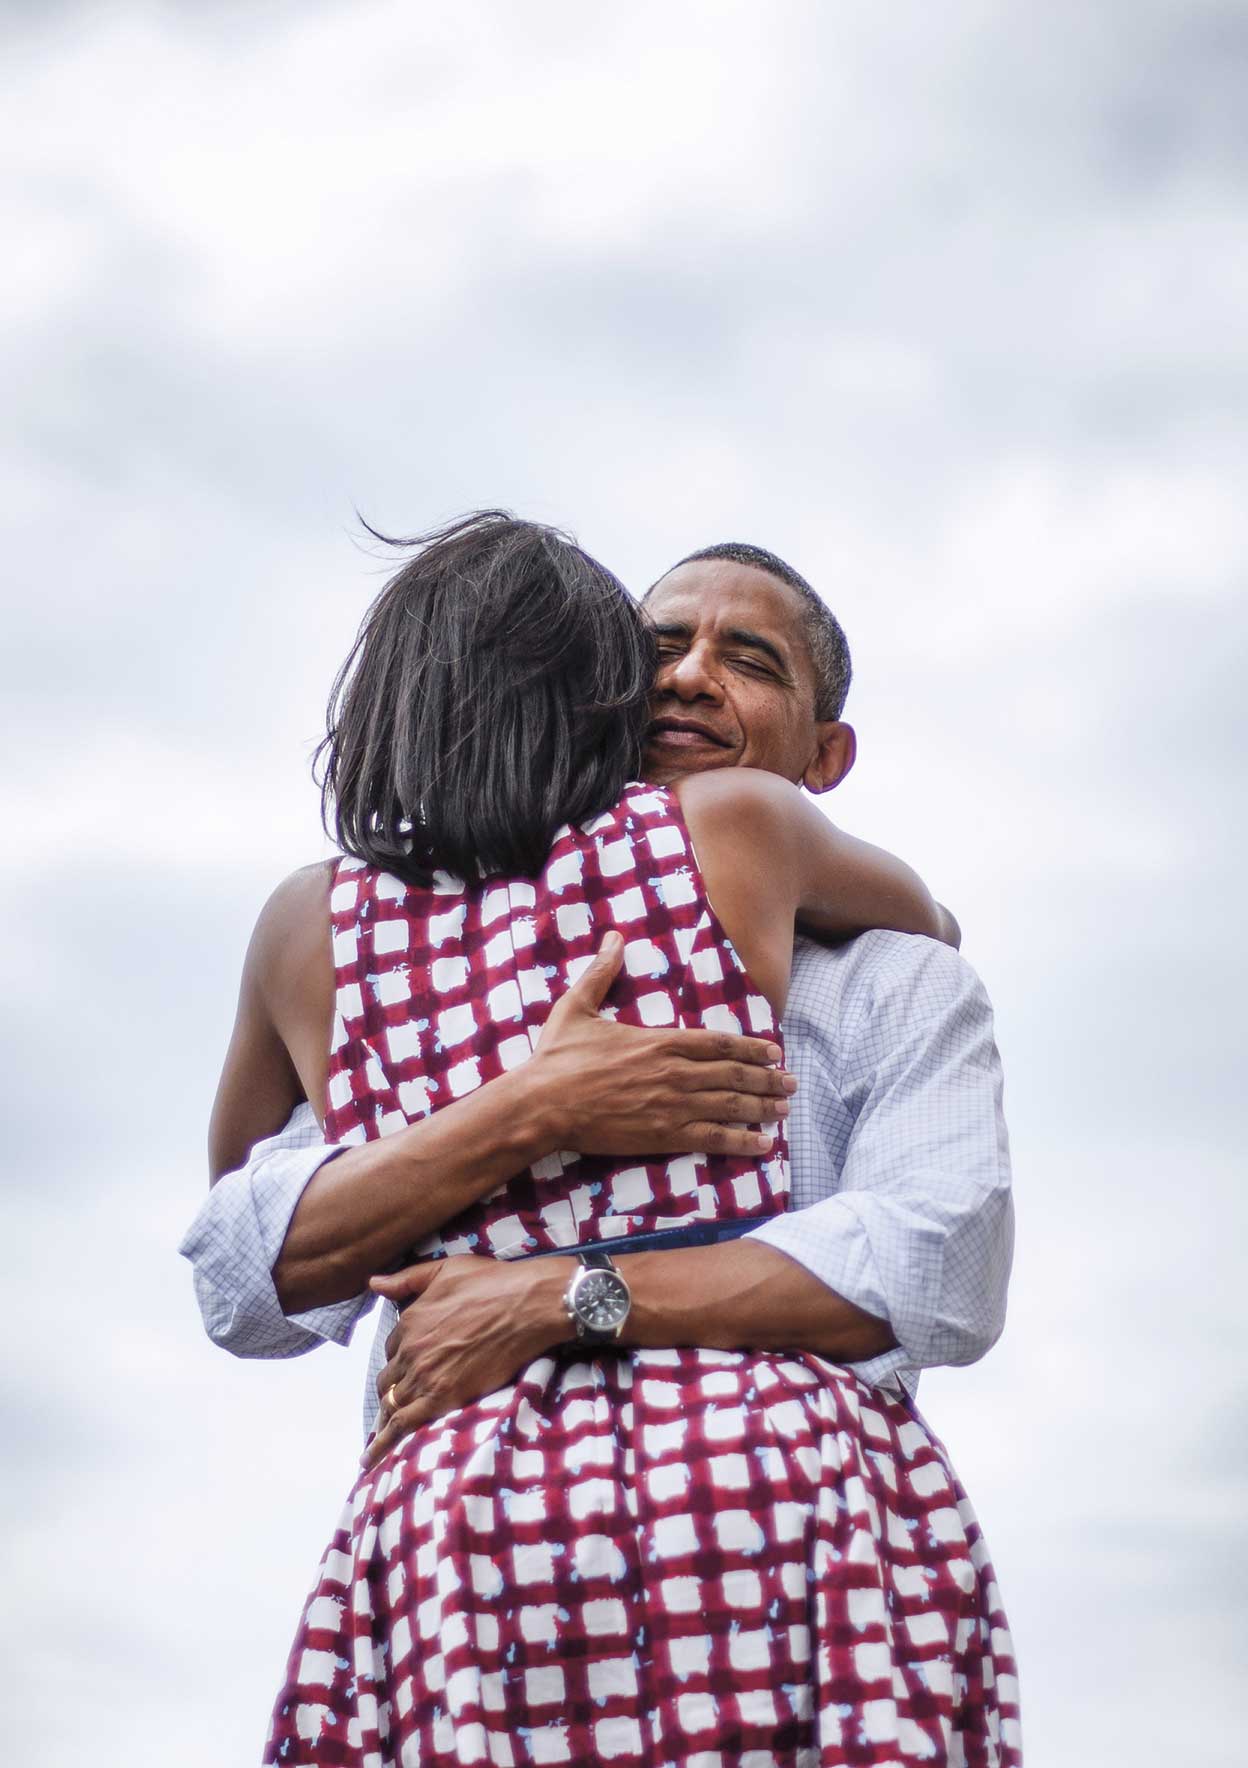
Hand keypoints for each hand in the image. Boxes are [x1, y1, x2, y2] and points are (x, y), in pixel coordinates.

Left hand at [362, 1254, 571, 1468]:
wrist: (526, 1305)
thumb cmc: (492, 1282)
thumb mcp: (445, 1269)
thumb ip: (405, 1279)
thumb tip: (372, 1282)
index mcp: (410, 1320)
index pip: (393, 1347)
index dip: (401, 1356)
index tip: (411, 1365)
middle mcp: (411, 1349)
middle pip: (390, 1377)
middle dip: (394, 1387)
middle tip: (403, 1398)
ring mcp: (424, 1375)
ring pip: (392, 1402)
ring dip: (388, 1415)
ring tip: (379, 1437)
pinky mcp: (442, 1397)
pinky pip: (402, 1424)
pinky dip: (382, 1444)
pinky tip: (370, 1458)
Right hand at [529, 932, 794, 1157]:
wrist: (543, 1105)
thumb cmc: (557, 1058)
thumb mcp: (577, 1007)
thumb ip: (601, 973)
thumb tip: (613, 937)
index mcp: (659, 1042)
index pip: (718, 1043)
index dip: (750, 1048)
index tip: (774, 1051)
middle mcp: (675, 1073)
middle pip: (733, 1075)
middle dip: (767, 1078)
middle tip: (792, 1082)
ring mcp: (672, 1106)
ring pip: (730, 1106)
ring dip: (763, 1106)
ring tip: (785, 1108)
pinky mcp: (664, 1136)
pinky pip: (713, 1138)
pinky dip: (742, 1141)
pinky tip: (763, 1144)